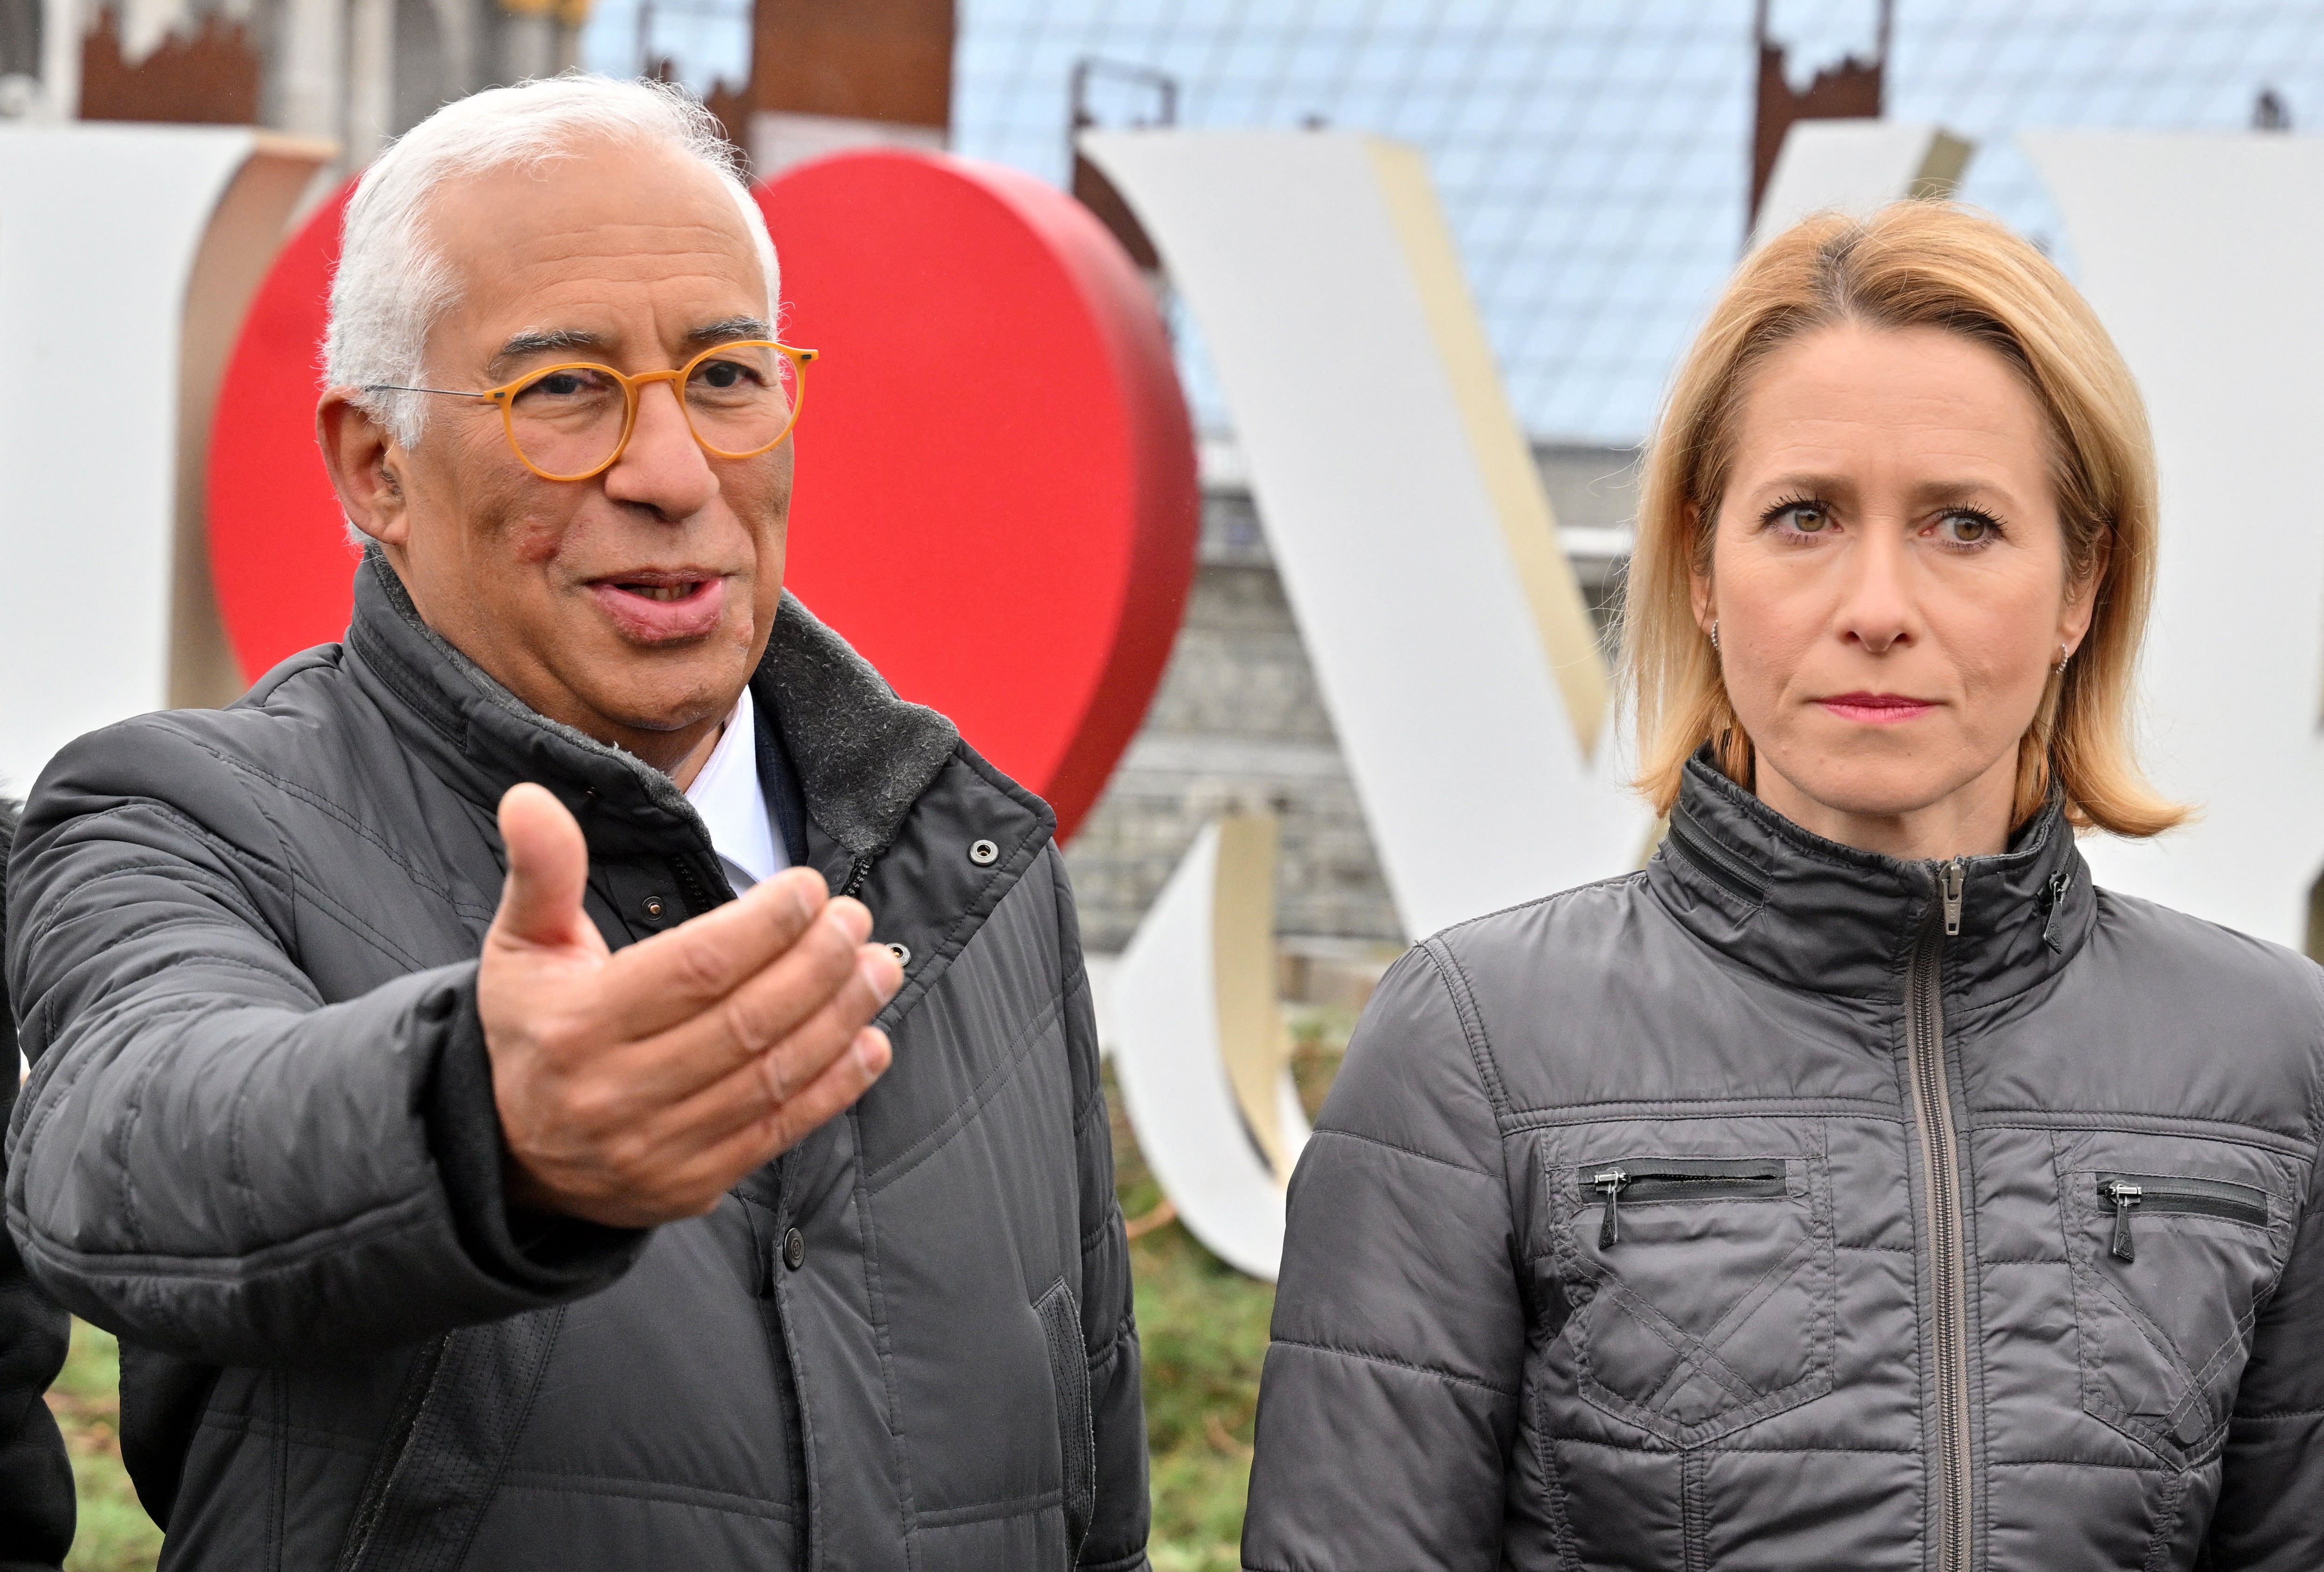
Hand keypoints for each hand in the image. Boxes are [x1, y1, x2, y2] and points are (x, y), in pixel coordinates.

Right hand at [477, 782, 900, 1226]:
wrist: (510, 1152)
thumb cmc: (533, 1031)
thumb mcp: (522, 948)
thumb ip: (542, 872)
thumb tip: (530, 798)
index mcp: (578, 1026)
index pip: (695, 968)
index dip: (765, 925)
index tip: (811, 889)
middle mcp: (616, 1094)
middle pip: (746, 1021)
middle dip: (817, 964)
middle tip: (856, 920)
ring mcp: (657, 1149)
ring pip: (772, 1077)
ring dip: (840, 1018)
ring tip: (878, 968)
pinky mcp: (691, 1186)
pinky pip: (778, 1132)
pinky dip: (835, 1088)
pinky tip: (871, 1043)